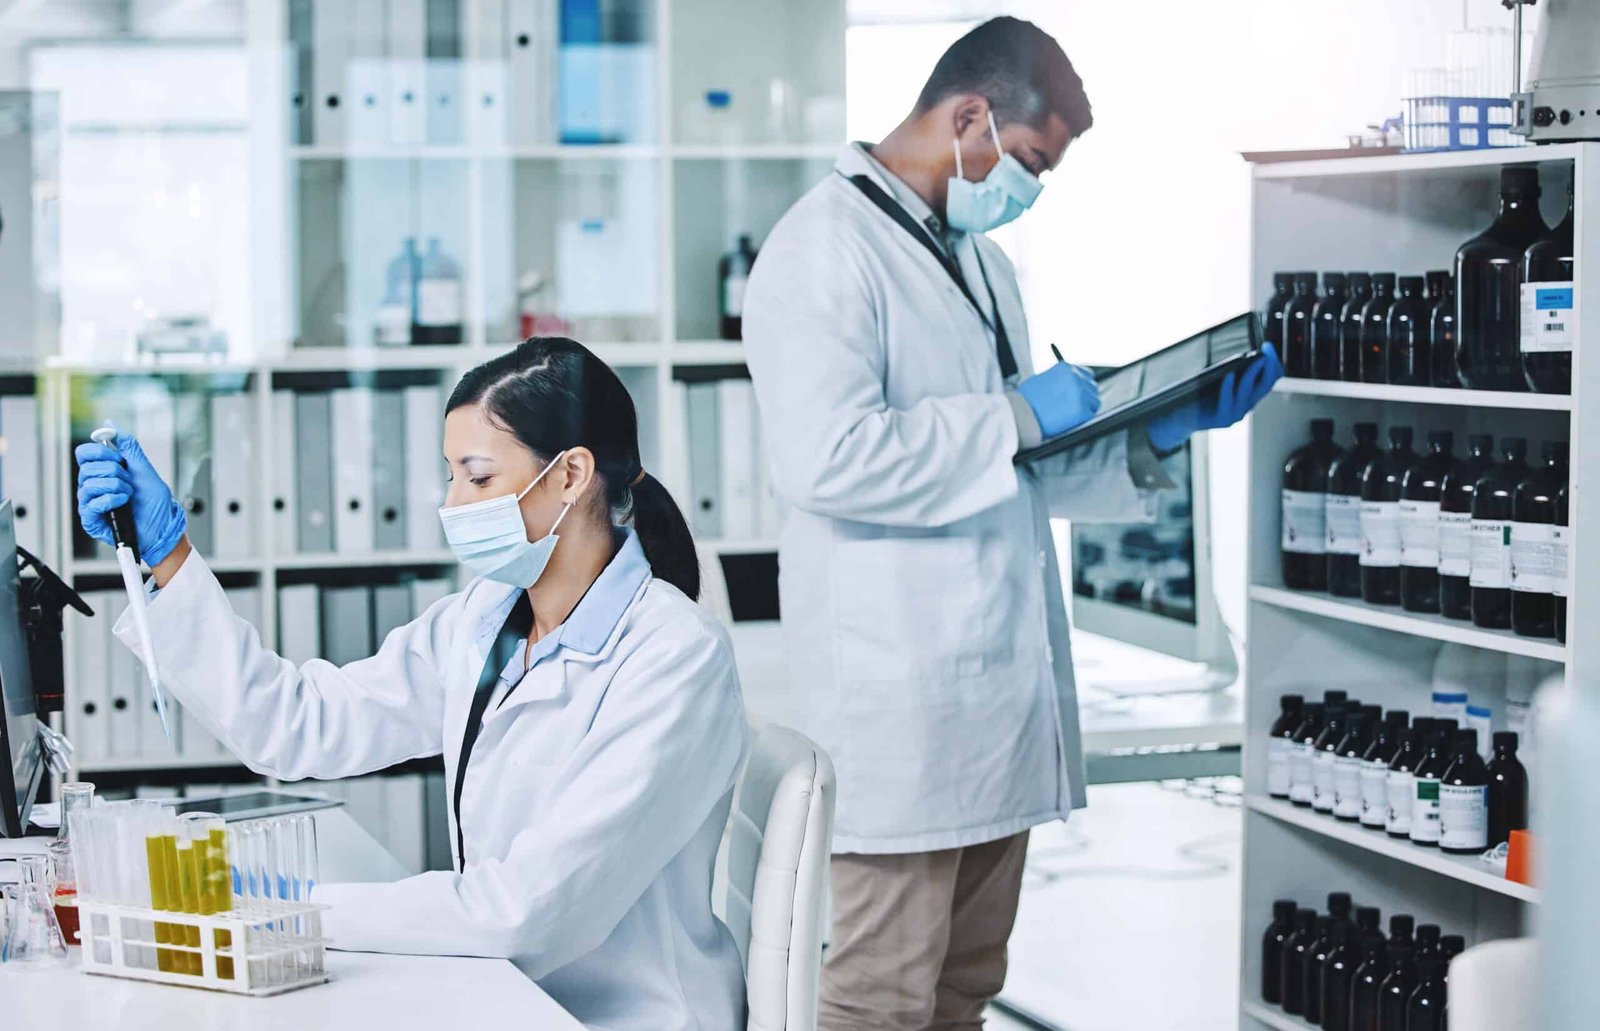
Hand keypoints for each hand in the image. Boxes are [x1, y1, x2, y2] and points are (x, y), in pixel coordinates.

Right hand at [75, 426, 187, 566]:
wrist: (162, 528)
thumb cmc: (155, 503)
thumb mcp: (144, 469)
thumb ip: (128, 446)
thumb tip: (110, 424)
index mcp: (102, 472)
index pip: (84, 453)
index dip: (100, 451)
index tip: (119, 458)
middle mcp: (92, 486)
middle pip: (86, 467)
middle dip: (114, 471)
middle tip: (129, 481)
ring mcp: (91, 502)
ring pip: (89, 484)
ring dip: (116, 487)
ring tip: (129, 495)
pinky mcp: (91, 519)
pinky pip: (91, 503)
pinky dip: (111, 500)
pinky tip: (123, 503)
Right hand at [1017, 361, 1101, 438]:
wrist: (1021, 414)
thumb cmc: (1025, 400)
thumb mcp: (1042, 380)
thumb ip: (1058, 380)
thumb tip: (1066, 387)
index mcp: (1066, 368)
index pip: (1086, 374)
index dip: (1083, 385)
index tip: (1080, 392)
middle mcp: (1076, 377)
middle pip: (1092, 387)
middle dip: (1086, 396)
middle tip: (1076, 406)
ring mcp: (1080, 393)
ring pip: (1094, 401)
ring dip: (1086, 407)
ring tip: (1071, 414)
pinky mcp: (1082, 410)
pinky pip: (1090, 414)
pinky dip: (1082, 418)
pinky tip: (1071, 420)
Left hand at [1146, 343, 1282, 453]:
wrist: (1180, 419)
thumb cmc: (1198, 395)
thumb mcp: (1220, 380)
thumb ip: (1232, 369)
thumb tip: (1242, 349)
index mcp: (1248, 396)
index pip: (1269, 380)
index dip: (1273, 364)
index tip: (1268, 348)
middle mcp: (1245, 406)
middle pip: (1265, 384)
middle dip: (1268, 364)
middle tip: (1265, 349)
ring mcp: (1235, 414)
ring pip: (1247, 391)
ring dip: (1252, 373)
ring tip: (1253, 359)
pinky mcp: (1221, 419)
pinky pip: (1227, 400)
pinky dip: (1228, 386)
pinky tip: (1228, 375)